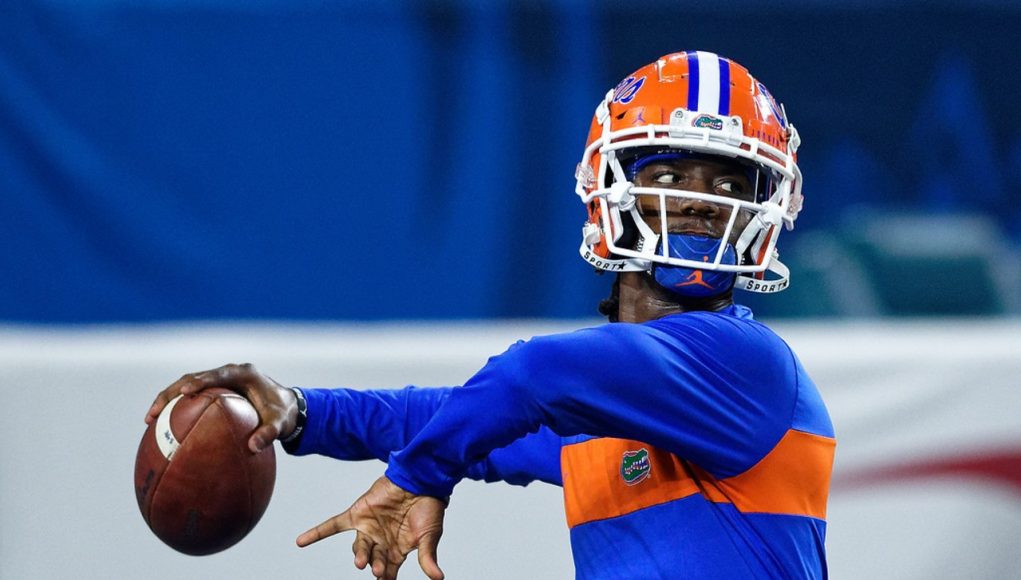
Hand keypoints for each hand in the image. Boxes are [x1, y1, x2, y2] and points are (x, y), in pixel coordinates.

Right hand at [144, 363, 297, 452]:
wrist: (287, 408)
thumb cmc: (284, 414)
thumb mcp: (281, 424)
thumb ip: (270, 433)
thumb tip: (254, 447)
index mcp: (244, 373)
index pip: (218, 374)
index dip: (199, 381)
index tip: (185, 391)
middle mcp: (229, 373)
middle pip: (193, 377)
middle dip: (171, 393)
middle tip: (155, 412)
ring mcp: (220, 381)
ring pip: (186, 385)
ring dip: (167, 400)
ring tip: (149, 420)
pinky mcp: (215, 391)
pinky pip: (192, 398)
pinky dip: (176, 410)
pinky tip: (162, 428)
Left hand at [297, 476, 445, 579]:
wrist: (421, 479)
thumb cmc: (430, 507)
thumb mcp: (429, 535)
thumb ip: (427, 557)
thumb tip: (439, 579)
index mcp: (398, 550)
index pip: (388, 571)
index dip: (386, 577)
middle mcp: (381, 541)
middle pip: (374, 561)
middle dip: (376, 566)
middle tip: (379, 570)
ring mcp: (368, 528)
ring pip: (359, 548)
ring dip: (360, 556)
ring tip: (362, 562)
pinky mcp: (357, 513)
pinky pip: (333, 525)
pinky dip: (317, 533)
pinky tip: (300, 542)